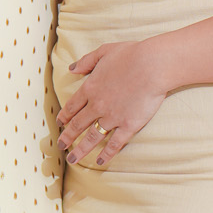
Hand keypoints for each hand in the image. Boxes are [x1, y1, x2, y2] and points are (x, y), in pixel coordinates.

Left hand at [57, 39, 169, 166]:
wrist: (152, 66)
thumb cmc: (131, 55)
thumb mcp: (104, 51)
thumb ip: (86, 61)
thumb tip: (71, 68)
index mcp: (90, 87)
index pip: (73, 106)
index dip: (65, 116)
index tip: (60, 123)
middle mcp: (97, 105)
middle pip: (78, 124)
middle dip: (68, 136)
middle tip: (60, 145)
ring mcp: (112, 117)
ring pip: (92, 137)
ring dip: (80, 149)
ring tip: (72, 159)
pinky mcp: (128, 125)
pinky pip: (114, 143)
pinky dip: (106, 154)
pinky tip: (100, 161)